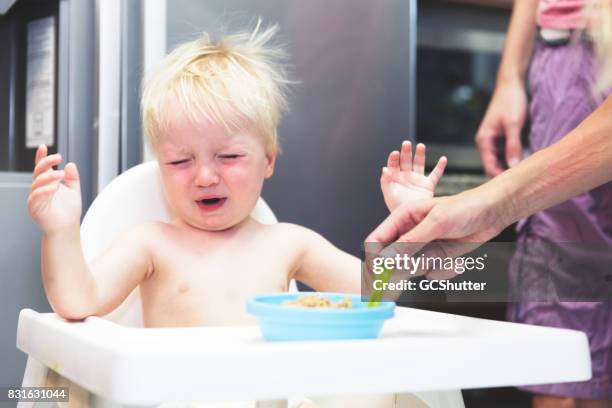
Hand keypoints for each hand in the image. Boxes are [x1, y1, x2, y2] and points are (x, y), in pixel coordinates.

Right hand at [28, 145, 81, 232]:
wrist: (67, 227)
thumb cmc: (68, 211)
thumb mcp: (74, 190)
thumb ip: (73, 178)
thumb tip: (71, 164)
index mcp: (48, 182)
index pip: (42, 167)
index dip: (41, 156)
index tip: (43, 146)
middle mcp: (40, 188)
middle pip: (39, 171)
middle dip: (46, 162)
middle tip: (58, 157)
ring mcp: (35, 197)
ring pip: (37, 182)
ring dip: (49, 176)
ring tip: (61, 175)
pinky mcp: (34, 207)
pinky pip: (36, 196)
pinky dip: (45, 190)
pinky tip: (54, 187)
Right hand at [366, 187, 507, 278]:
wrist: (492, 213)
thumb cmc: (465, 208)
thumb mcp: (437, 223)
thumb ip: (411, 242)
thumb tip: (387, 259)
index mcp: (401, 218)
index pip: (376, 240)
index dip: (376, 258)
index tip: (381, 273)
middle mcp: (408, 233)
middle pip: (391, 260)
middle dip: (408, 267)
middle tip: (426, 263)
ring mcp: (422, 247)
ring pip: (412, 270)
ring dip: (429, 269)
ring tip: (446, 258)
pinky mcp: (435, 258)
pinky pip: (430, 274)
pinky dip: (443, 272)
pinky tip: (456, 262)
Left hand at [380, 141, 446, 210]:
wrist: (410, 221)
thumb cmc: (397, 208)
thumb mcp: (389, 195)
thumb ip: (386, 182)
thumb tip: (384, 169)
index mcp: (395, 177)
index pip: (394, 164)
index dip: (394, 158)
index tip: (395, 153)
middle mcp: (406, 176)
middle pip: (406, 160)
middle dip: (406, 152)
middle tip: (406, 144)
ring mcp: (417, 179)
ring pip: (419, 164)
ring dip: (420, 154)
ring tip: (421, 146)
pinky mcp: (428, 184)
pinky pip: (435, 174)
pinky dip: (440, 167)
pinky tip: (443, 159)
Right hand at [475, 79, 526, 176]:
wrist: (511, 85)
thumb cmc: (510, 101)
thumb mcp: (513, 124)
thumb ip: (513, 146)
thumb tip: (513, 166)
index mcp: (483, 141)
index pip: (489, 167)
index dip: (500, 178)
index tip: (515, 187)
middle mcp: (486, 143)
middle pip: (494, 166)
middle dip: (506, 175)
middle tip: (524, 184)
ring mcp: (494, 141)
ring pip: (501, 161)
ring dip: (511, 167)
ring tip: (527, 176)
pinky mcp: (502, 138)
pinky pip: (506, 154)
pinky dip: (514, 159)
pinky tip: (527, 163)